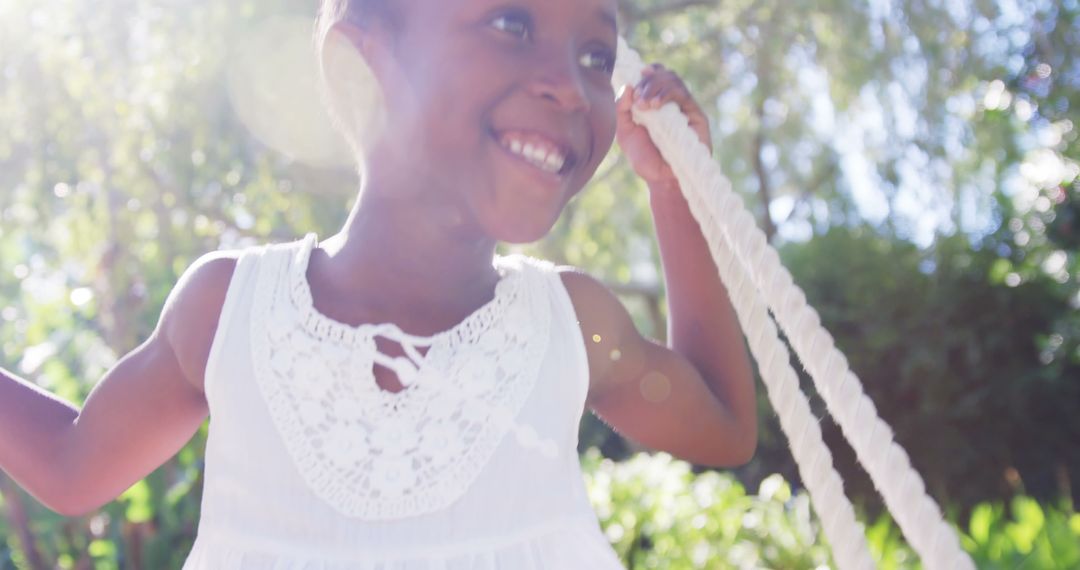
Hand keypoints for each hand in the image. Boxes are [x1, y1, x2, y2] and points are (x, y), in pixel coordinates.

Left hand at [615, 64, 712, 190]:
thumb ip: (622, 109)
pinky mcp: (696, 115)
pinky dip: (667, 94)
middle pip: (664, 73)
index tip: (637, 75)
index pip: (655, 75)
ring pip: (674, 80)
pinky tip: (655, 106)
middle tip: (638, 99)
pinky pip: (683, 94)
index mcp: (655, 102)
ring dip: (656, 86)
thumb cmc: (644, 157)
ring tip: (645, 104)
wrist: (661, 179)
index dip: (648, 71)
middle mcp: (670, 102)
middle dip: (648, 81)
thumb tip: (629, 85)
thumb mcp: (625, 132)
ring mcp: (684, 107)